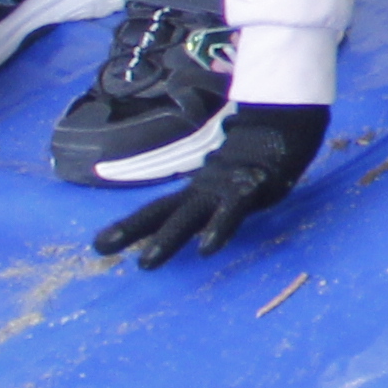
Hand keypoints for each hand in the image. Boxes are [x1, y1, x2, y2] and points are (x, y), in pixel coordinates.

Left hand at [93, 101, 326, 268]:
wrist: (287, 122)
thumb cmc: (261, 155)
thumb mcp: (232, 179)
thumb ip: (216, 195)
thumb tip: (197, 211)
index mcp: (199, 190)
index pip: (159, 209)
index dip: (130, 226)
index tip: (100, 244)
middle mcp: (204, 190)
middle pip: (162, 211)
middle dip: (132, 229)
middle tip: (100, 249)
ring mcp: (225, 188)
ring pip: (189, 216)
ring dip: (166, 239)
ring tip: (145, 264)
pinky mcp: (250, 187)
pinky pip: (231, 212)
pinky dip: (217, 230)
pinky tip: (206, 249)